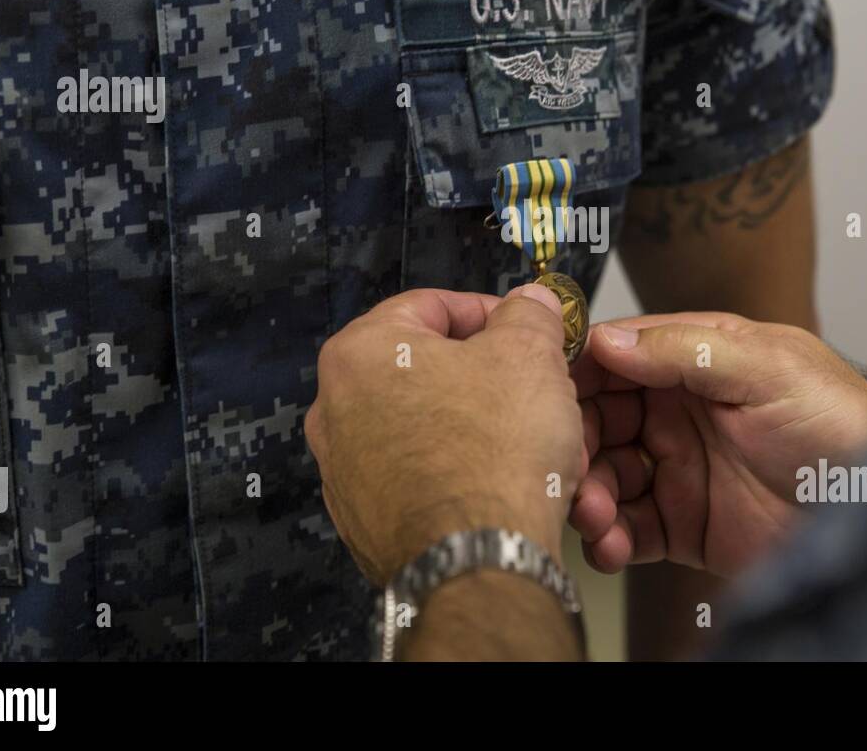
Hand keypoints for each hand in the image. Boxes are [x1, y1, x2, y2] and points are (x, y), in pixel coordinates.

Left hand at [304, 285, 583, 585]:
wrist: (479, 562)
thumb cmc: (495, 452)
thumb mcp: (530, 354)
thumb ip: (528, 315)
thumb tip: (529, 304)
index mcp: (360, 353)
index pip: (432, 307)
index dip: (490, 313)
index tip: (526, 329)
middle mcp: (334, 410)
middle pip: (425, 370)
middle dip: (485, 376)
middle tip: (532, 387)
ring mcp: (344, 473)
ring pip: (425, 427)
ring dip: (475, 426)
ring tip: (524, 442)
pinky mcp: (364, 524)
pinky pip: (419, 480)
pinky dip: (457, 475)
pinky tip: (499, 485)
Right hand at [570, 314, 866, 577]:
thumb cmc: (841, 424)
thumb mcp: (768, 367)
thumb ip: (686, 349)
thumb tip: (606, 338)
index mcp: (696, 360)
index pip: (616, 355)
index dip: (575, 371)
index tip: (542, 391)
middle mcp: (680, 411)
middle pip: (598, 418)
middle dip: (574, 440)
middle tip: (566, 464)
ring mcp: (679, 468)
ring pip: (605, 476)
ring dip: (588, 494)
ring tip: (594, 514)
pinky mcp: (684, 525)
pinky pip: (628, 530)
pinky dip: (610, 539)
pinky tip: (612, 545)